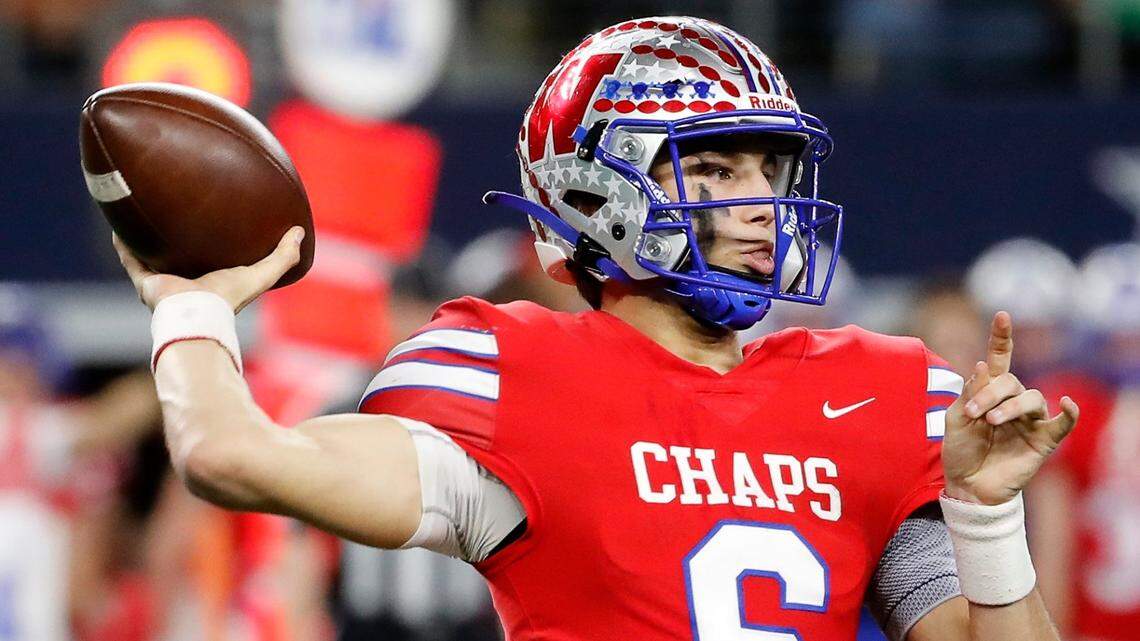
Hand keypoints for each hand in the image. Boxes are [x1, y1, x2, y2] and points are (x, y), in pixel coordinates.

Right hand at [113, 227, 304, 312]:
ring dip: (147, 237)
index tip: (215, 219)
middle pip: (180, 256)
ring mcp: (164, 282)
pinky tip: (119, 222)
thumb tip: (300, 231)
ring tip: (143, 210)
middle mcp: (186, 282)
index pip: (212, 259)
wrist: (197, 314)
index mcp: (212, 280)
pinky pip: (131, 258)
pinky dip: (124, 243)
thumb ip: (283, 256)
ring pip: (152, 255)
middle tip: (175, 208)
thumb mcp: (262, 274)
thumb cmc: (229, 297)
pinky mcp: (145, 282)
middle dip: (177, 237)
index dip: (213, 242)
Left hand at [941, 311, 1079, 504]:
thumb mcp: (956, 419)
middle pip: (1010, 380)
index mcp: (989, 392)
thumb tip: (983, 365)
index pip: (1000, 359)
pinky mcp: (1043, 440)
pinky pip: (1062, 423)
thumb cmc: (961, 451)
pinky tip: (1067, 404)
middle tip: (974, 415)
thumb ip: (969, 393)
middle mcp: (1012, 401)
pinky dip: (1068, 412)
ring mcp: (1030, 420)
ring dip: (1011, 406)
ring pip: (1032, 398)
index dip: (1002, 337)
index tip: (1001, 316)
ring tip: (991, 422)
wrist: (967, 485)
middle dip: (989, 393)